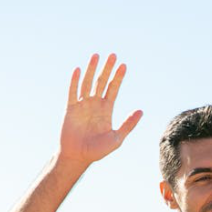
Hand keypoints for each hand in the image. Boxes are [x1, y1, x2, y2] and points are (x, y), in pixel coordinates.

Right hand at [58, 53, 142, 167]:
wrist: (78, 156)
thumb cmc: (98, 150)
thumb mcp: (116, 138)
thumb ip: (128, 124)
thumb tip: (141, 111)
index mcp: (106, 110)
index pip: (113, 89)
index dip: (118, 77)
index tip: (123, 65)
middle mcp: (94, 104)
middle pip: (102, 82)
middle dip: (107, 68)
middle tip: (113, 55)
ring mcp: (82, 105)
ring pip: (88, 83)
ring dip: (92, 69)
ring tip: (96, 55)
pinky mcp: (70, 109)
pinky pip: (73, 92)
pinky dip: (75, 81)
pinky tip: (79, 70)